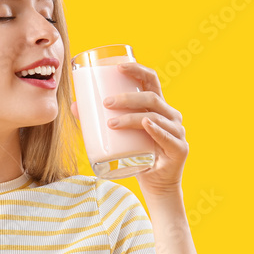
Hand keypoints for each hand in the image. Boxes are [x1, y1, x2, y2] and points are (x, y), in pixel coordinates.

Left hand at [70, 62, 187, 197]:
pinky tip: (146, 125)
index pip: (152, 81)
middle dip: (126, 98)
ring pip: (154, 117)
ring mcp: (177, 132)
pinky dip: (156, 130)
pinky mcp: (179, 149)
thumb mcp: (120, 135)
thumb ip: (101, 119)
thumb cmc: (136, 156)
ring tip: (111, 122)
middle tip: (105, 102)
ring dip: (131, 117)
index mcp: (159, 107)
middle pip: (150, 98)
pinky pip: (167, 137)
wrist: (156, 186)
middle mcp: (171, 116)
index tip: (118, 67)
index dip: (137, 70)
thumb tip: (74, 106)